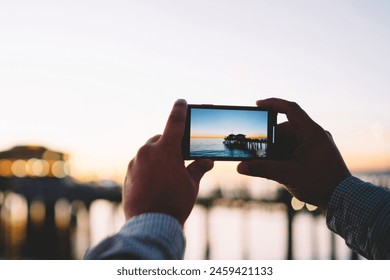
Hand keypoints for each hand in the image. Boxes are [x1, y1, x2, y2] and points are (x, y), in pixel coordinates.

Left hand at [123, 99, 213, 225]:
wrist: (150, 224)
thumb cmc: (174, 203)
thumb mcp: (191, 185)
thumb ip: (198, 168)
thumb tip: (207, 161)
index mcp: (166, 150)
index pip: (175, 123)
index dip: (180, 110)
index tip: (181, 102)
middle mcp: (147, 152)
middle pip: (160, 139)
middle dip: (169, 145)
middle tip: (178, 158)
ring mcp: (135, 163)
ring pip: (149, 152)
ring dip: (158, 158)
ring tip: (166, 176)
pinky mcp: (128, 174)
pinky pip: (140, 164)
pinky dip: (148, 168)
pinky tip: (154, 183)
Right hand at [237, 98, 350, 208]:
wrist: (342, 200)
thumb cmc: (320, 184)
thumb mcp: (287, 175)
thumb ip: (262, 169)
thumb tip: (241, 167)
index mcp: (312, 133)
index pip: (291, 110)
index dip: (273, 104)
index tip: (257, 104)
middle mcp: (314, 135)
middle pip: (285, 130)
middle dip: (269, 140)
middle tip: (256, 149)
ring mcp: (314, 145)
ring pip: (288, 141)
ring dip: (275, 150)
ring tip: (264, 162)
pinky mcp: (313, 154)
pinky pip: (293, 149)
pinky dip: (282, 156)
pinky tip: (274, 166)